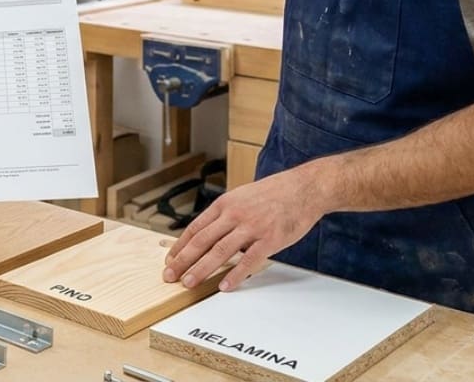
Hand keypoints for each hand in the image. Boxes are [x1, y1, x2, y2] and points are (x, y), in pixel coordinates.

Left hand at [161, 168, 326, 291]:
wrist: (304, 188)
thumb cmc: (273, 193)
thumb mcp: (241, 197)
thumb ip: (225, 215)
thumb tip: (210, 236)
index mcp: (225, 204)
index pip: (195, 228)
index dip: (180, 246)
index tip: (170, 260)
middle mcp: (234, 215)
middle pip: (202, 241)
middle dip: (183, 260)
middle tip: (169, 276)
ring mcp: (251, 227)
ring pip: (220, 251)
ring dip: (202, 269)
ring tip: (188, 282)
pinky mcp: (270, 239)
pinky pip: (249, 260)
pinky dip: (235, 274)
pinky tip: (225, 286)